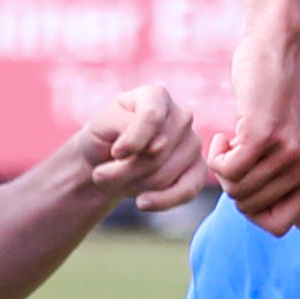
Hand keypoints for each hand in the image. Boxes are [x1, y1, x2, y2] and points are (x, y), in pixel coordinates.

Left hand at [76, 84, 213, 211]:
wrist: (107, 163)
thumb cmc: (104, 139)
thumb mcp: (101, 126)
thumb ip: (124, 126)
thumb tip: (158, 147)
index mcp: (156, 96)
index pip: (152, 116)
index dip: (134, 139)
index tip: (115, 154)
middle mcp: (181, 115)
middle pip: (158, 151)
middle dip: (125, 169)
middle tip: (100, 175)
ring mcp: (193, 143)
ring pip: (166, 174)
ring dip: (134, 185)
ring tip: (116, 181)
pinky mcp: (199, 170)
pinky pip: (187, 191)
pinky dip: (162, 201)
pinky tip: (142, 202)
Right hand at [213, 29, 299, 234]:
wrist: (274, 53)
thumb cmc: (277, 103)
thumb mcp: (293, 150)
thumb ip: (297, 189)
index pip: (278, 227)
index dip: (252, 210)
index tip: (249, 180)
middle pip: (249, 208)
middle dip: (233, 185)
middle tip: (240, 152)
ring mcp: (286, 154)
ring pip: (235, 189)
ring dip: (223, 166)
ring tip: (235, 139)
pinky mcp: (263, 136)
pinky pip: (226, 170)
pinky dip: (216, 155)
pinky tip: (226, 133)